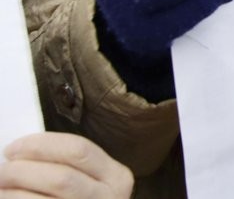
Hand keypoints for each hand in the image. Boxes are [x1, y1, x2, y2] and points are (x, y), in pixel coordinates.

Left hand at [0, 132, 133, 197]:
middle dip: (23, 172)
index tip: (13, 148)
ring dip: (13, 194)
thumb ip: (67, 166)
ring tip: (1, 189)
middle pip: (61, 178)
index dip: (41, 145)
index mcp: (115, 176)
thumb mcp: (91, 181)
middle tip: (2, 171)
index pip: (79, 149)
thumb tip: (21, 153)